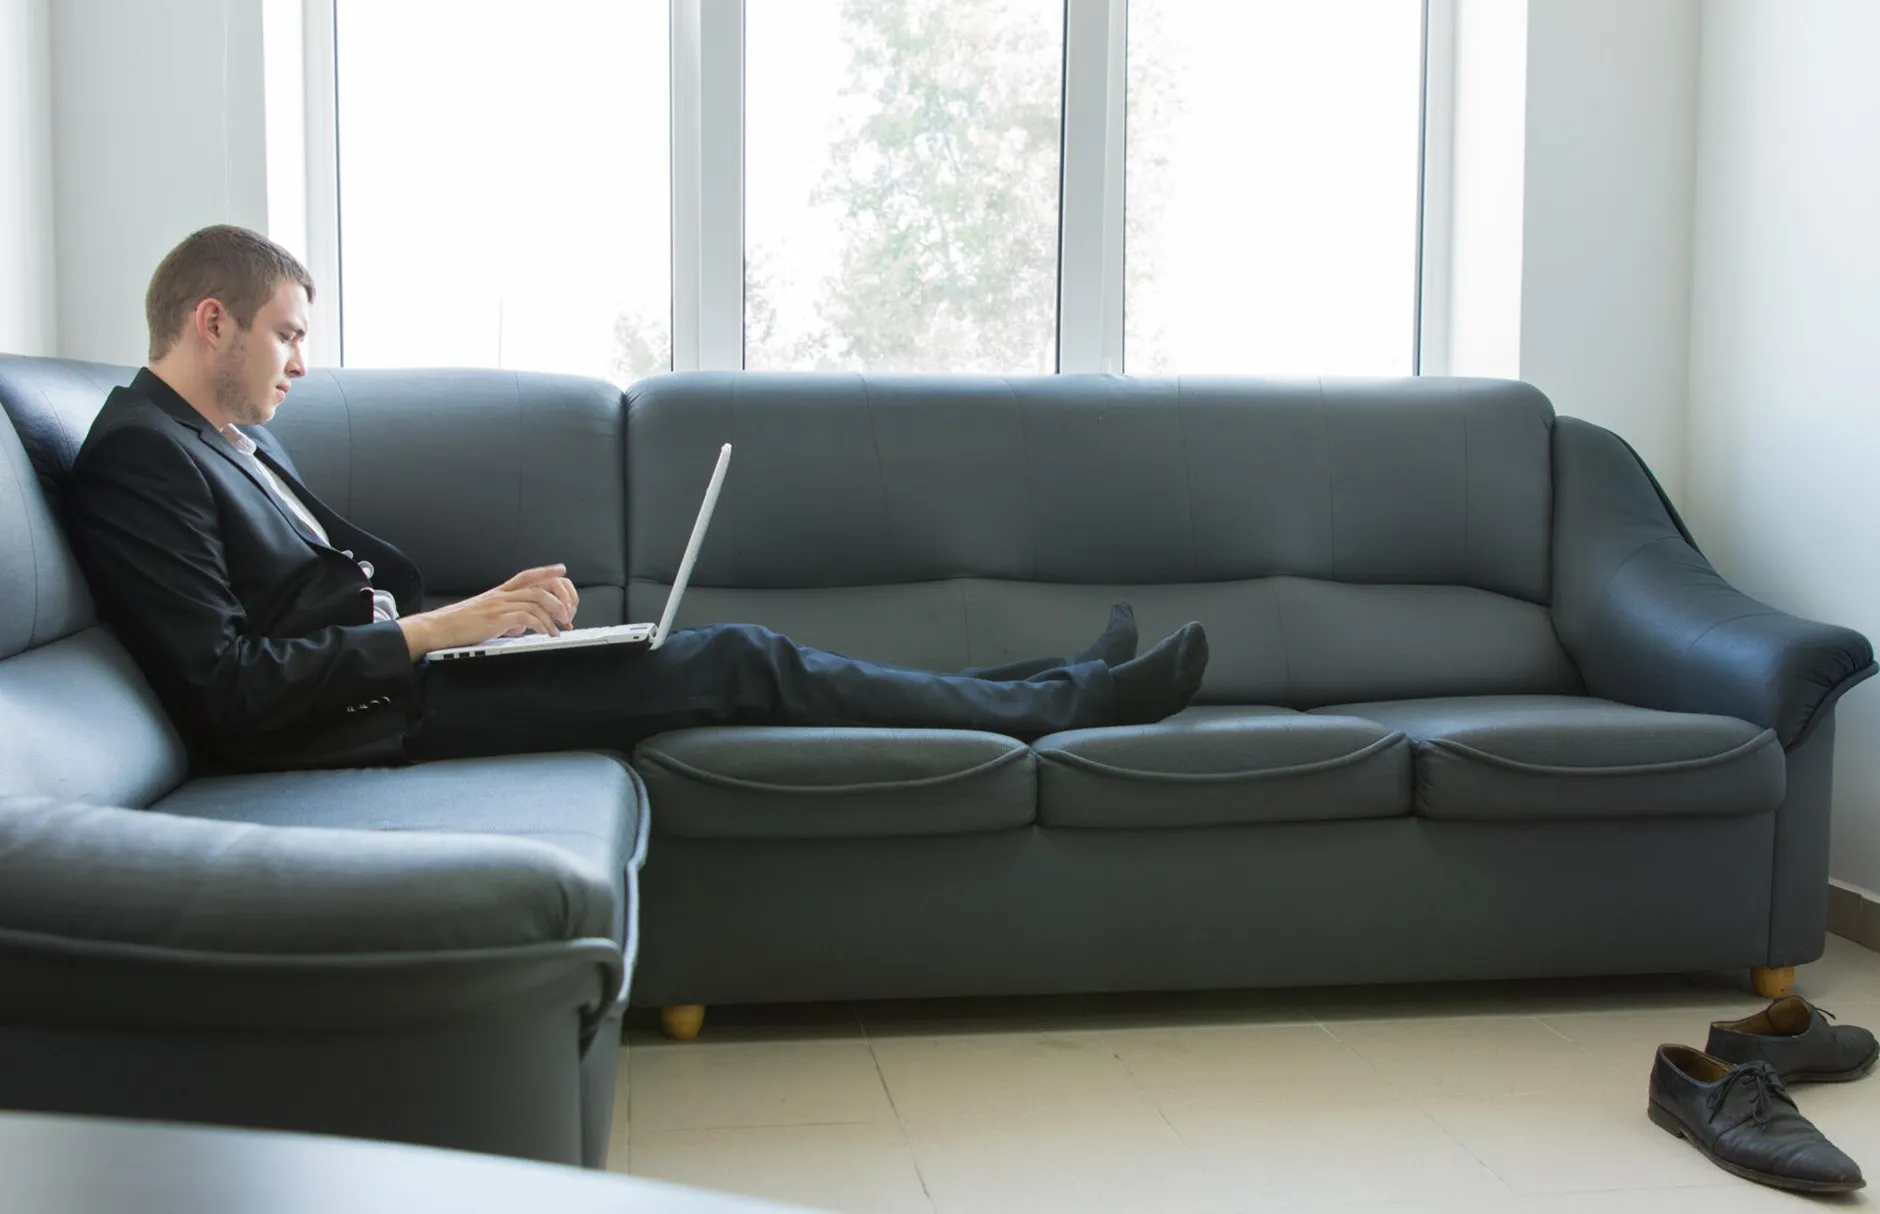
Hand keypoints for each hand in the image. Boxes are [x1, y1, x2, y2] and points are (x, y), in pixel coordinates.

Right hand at [397, 564, 580, 658]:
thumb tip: (521, 627)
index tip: (562, 571)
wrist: (438, 629)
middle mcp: (502, 595)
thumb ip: (507, 619)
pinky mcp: (496, 620)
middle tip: (569, 612)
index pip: (527, 575)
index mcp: (500, 592)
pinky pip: (527, 617)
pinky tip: (546, 634)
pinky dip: (542, 625)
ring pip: (536, 599)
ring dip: (554, 613)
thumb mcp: (487, 617)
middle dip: (559, 596)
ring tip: (561, 626)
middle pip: (538, 585)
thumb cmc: (460, 625)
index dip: (546, 571)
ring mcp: (499, 605)